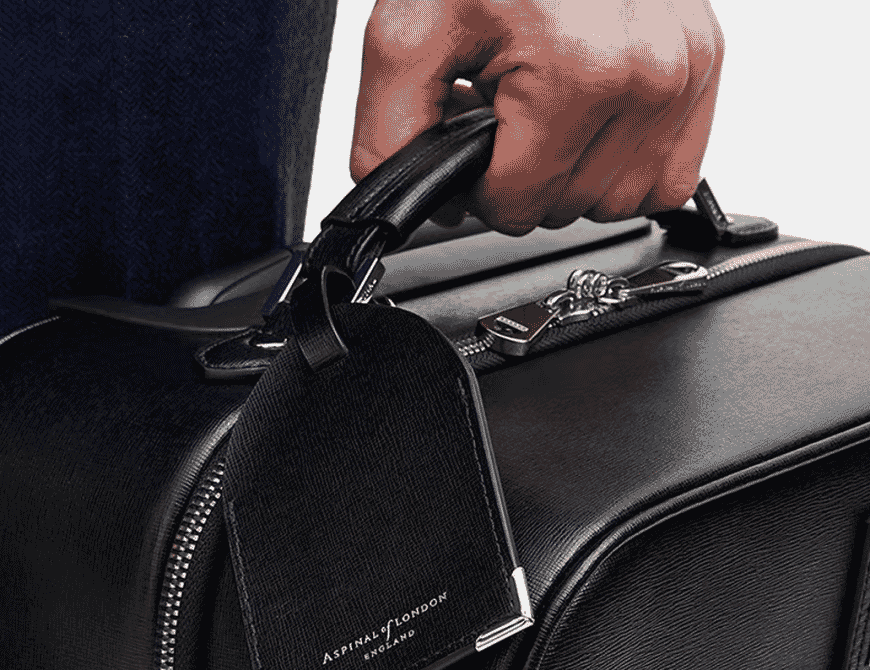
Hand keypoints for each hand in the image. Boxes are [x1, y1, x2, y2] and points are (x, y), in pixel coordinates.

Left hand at [349, 0, 723, 232]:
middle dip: (524, 173)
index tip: (475, 128)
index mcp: (579, 73)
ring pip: (616, 203)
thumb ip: (391, 132)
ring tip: (546, 106)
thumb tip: (412, 207)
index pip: (517, 208)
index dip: (478, 182)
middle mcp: (649, 77)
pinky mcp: (708, 66)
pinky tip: (590, 120)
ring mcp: (688, 71)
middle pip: (566, 210)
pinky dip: (624, 165)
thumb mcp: (410, 30)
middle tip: (506, 107)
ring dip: (574, 173)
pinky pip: (668, 179)